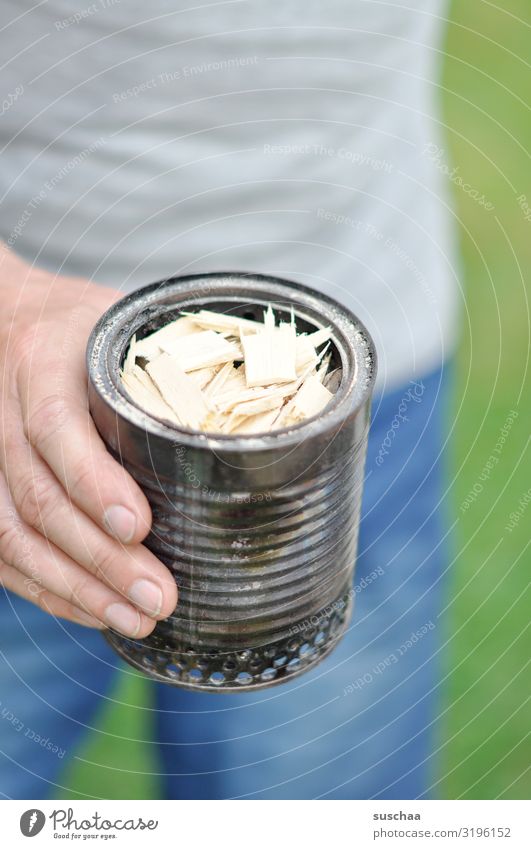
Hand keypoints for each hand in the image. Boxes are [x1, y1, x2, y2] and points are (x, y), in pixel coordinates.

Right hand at [0, 244, 177, 635]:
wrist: (10, 317)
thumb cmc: (78, 324)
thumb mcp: (118, 323)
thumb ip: (158, 366)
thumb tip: (238, 424)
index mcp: (42, 360)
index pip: (55, 428)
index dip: (93, 481)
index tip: (139, 526)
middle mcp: (2, 408)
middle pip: (39, 495)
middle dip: (99, 557)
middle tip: (158, 597)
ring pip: (13, 533)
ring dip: (76, 586)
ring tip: (135, 619)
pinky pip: (0, 549)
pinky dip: (46, 588)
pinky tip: (93, 611)